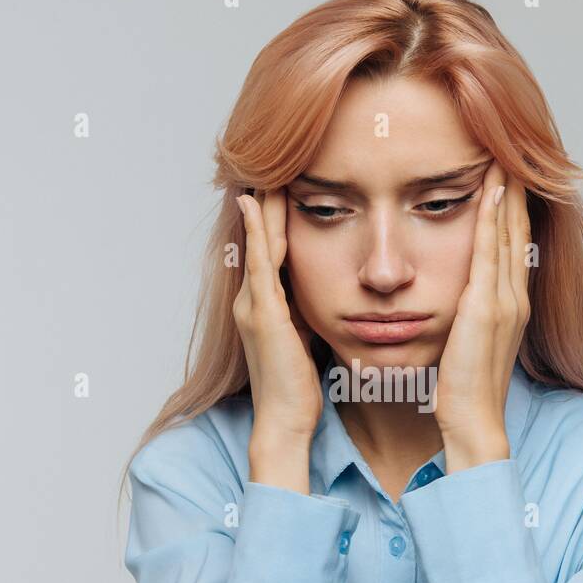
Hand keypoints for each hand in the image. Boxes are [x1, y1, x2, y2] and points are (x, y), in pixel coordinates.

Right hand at [233, 189, 321, 492]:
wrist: (285, 422)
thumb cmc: (298, 389)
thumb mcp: (306, 340)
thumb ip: (308, 314)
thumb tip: (329, 295)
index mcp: (265, 305)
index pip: (271, 248)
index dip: (276, 215)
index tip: (286, 181)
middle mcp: (252, 299)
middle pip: (259, 237)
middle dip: (264, 201)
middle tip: (270, 160)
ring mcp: (253, 305)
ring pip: (256, 241)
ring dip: (260, 204)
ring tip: (263, 167)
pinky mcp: (262, 313)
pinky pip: (259, 262)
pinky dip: (258, 231)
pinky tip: (257, 203)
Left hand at [433, 162, 530, 472]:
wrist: (471, 422)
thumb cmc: (462, 390)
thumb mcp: (466, 342)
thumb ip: (465, 316)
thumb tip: (453, 298)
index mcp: (509, 304)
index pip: (513, 243)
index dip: (512, 206)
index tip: (505, 171)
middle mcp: (514, 297)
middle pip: (518, 229)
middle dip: (515, 187)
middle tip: (510, 146)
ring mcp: (505, 301)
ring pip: (510, 232)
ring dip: (508, 190)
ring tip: (503, 151)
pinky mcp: (488, 308)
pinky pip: (492, 252)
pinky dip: (494, 217)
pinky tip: (490, 189)